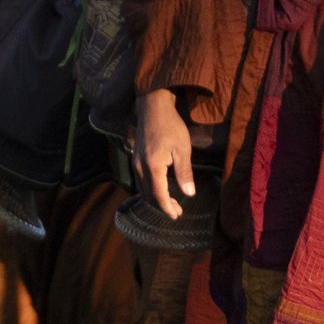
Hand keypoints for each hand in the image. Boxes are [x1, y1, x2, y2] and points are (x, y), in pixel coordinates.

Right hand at [133, 88, 195, 220]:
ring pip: (142, 190)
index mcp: (153, 167)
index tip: (177, 215)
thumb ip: (184, 173)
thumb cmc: (171, 126)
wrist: (152, 108)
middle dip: (162, 206)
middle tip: (177, 211)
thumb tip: (189, 194)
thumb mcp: (183, 149)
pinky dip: (149, 190)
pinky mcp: (135, 159)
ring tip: (170, 203)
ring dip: (155, 199)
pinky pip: (139, 182)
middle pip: (148, 196)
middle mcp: (140, 168)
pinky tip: (159, 189)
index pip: (158, 196)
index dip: (167, 208)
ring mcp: (135, 164)